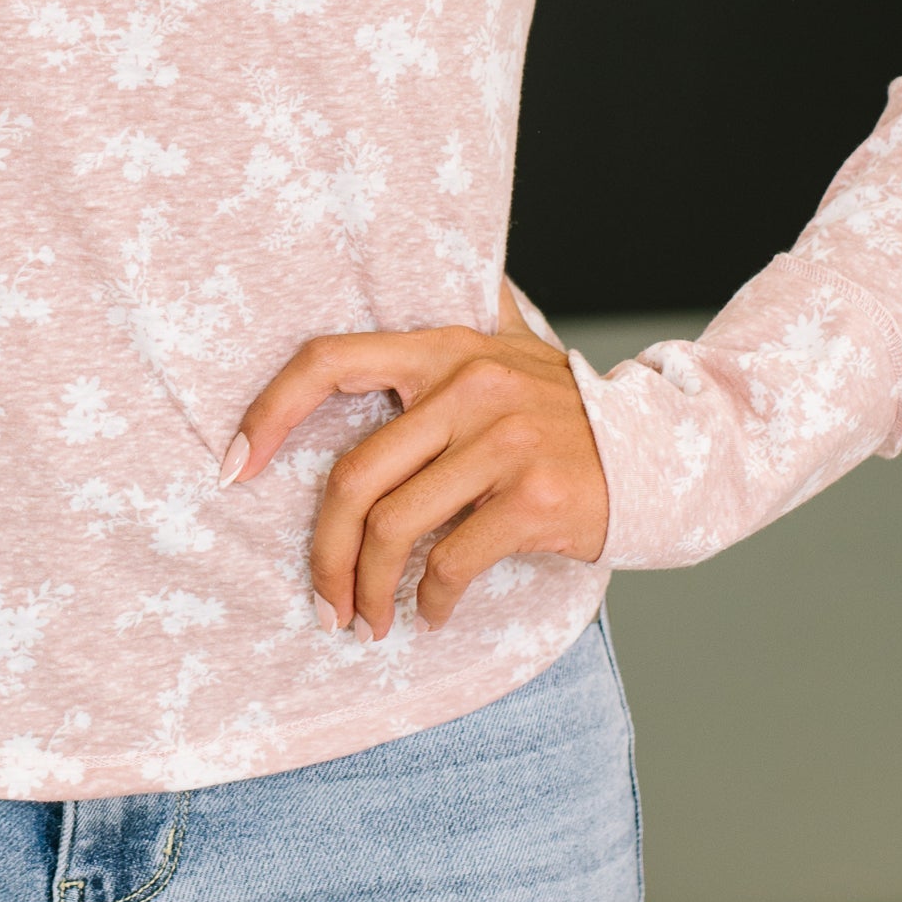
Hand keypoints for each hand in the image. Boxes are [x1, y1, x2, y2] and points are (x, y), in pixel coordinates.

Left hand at [222, 283, 608, 641]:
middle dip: (324, 554)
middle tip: (322, 602)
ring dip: (370, 590)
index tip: (234, 467)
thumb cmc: (568, 414)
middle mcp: (469, 386)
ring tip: (369, 620)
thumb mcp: (510, 350)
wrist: (668, 451)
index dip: (267, 412)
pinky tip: (433, 610)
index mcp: (444, 349)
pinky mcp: (535, 498)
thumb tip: (403, 282)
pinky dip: (432, 597)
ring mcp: (504, 442)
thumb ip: (452, 334)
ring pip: (395, 527)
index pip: (327, 361)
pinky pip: (452, 560)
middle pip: (353, 476)